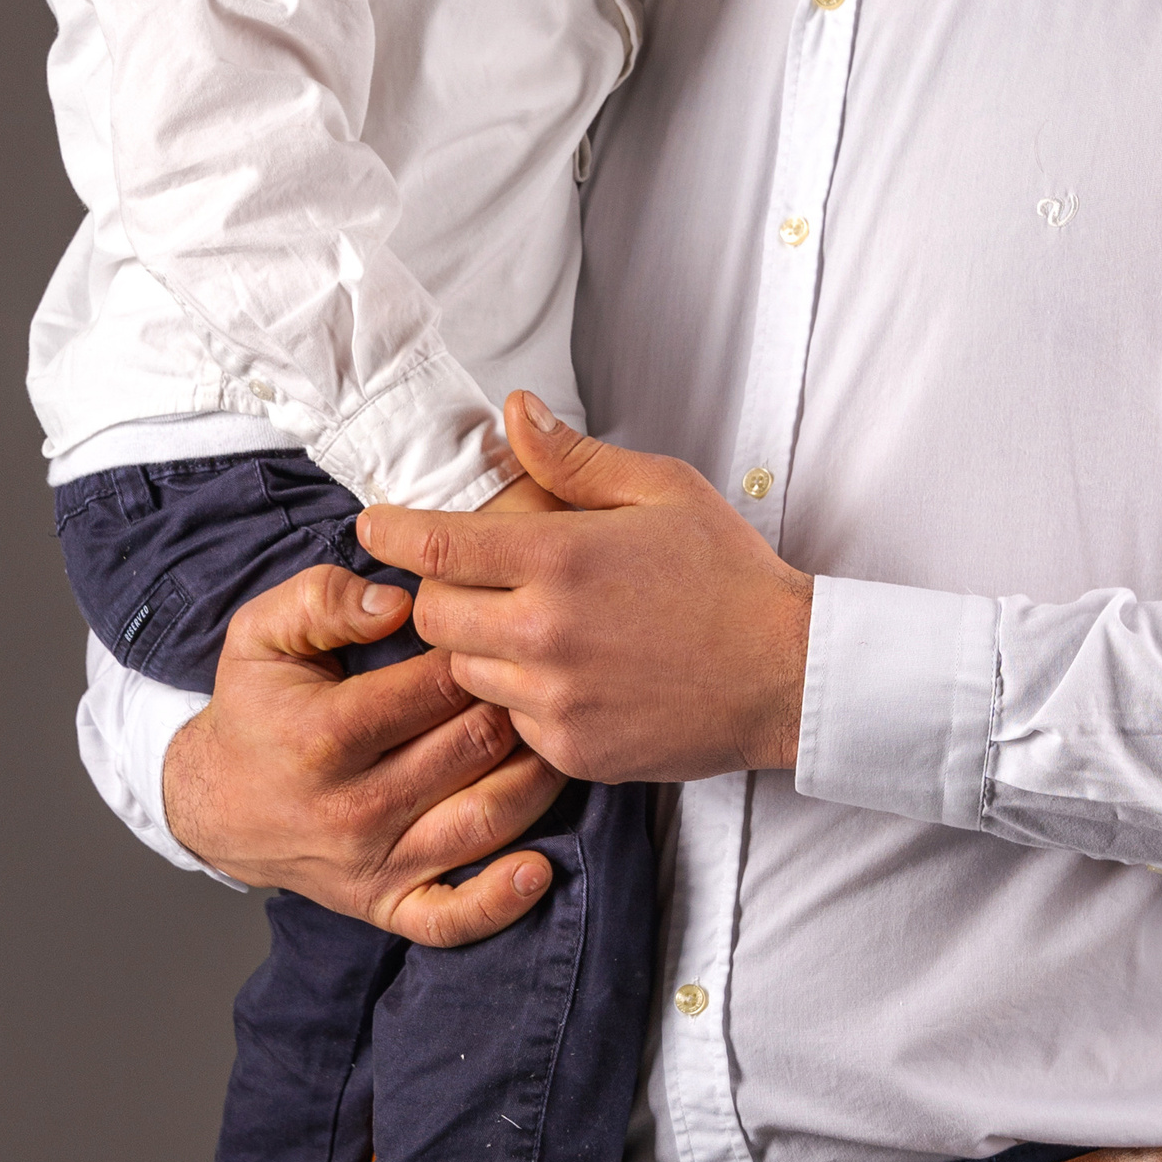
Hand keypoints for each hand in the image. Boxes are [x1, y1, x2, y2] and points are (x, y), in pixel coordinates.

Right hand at [159, 564, 564, 947]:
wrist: (214, 804)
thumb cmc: (255, 709)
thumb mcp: (260, 634)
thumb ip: (322, 599)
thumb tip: (397, 602)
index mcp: (325, 734)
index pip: (436, 687)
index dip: (480, 651)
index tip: (499, 631)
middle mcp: (354, 807)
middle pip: (473, 748)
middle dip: (518, 703)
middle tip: (543, 674)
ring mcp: (374, 863)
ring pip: (484, 821)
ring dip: (536, 778)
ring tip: (558, 737)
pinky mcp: (384, 904)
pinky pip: (451, 918)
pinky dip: (501, 901)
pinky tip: (539, 871)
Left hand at [356, 394, 813, 784]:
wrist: (786, 672)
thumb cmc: (728, 574)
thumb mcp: (662, 490)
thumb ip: (574, 458)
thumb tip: (515, 410)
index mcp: (561, 559)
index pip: (437, 547)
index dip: (392, 532)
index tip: (375, 523)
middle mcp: (546, 633)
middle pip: (433, 617)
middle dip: (439, 595)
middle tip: (472, 582)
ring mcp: (556, 700)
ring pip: (463, 675)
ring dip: (478, 649)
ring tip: (530, 629)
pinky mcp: (572, 751)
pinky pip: (510, 721)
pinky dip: (522, 698)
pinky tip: (568, 675)